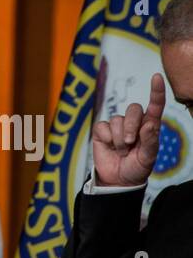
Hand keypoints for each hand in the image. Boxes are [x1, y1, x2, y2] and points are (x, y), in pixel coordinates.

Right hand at [92, 72, 163, 186]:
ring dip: (118, 138)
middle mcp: (134, 122)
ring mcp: (117, 126)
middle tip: (129, 143)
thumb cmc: (137, 168)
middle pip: (133, 109)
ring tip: (121, 150)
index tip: (156, 77)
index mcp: (150, 125)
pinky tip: (109, 147)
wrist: (118, 180)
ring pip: (117, 120)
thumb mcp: (148, 158)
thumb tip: (148, 125)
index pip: (155, 105)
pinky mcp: (102, 131)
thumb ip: (150, 141)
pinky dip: (106, 138)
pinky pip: (103, 127)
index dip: (156, 91)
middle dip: (131, 126)